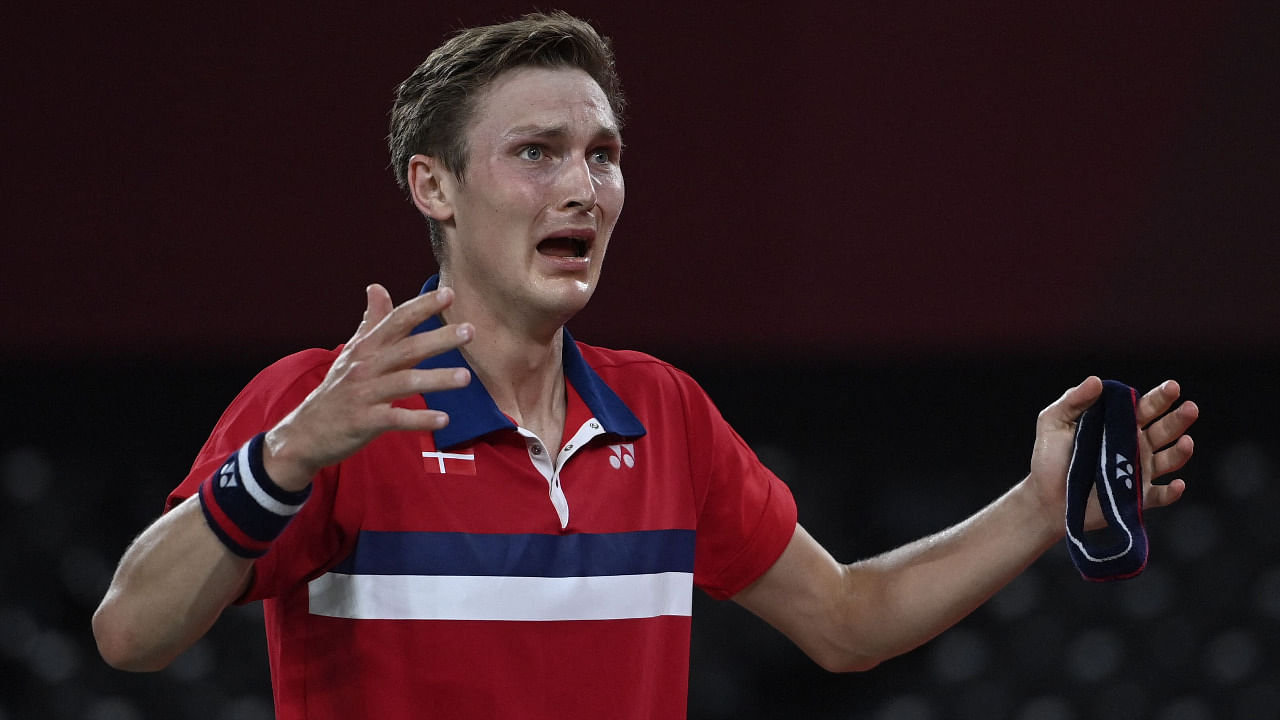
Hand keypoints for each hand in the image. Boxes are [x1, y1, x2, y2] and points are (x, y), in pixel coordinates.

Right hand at [262, 283, 472, 489]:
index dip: (422, 306)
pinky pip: (396, 418)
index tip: (449, 293)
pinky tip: (444, 419)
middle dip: (439, 338)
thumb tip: (377, 287)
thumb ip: (371, 322)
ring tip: (466, 377)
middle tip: (470, 331)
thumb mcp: (352, 352)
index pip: (397, 320)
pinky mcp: (364, 422)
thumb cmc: (336, 391)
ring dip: (437, 379)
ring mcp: (363, 394)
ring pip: (404, 381)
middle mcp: (365, 366)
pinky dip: (420, 418)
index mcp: (366, 348)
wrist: (304, 434)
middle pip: (406, 348)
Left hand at [1029, 376, 1198, 531]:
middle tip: (1190, 408)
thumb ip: (1073, 401)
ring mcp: (1139, 472)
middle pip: (1164, 430)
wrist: (1044, 498)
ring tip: (1186, 442)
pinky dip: (1171, 492)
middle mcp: (1135, 446)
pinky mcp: (1136, 499)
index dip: (1160, 397)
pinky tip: (1177, 484)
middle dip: (1178, 419)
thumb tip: (1096, 381)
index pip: (1145, 407)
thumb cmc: (1049, 458)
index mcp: (1119, 425)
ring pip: (1169, 460)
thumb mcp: (1053, 423)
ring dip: (1181, 452)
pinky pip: (1159, 496)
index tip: (1173, 387)